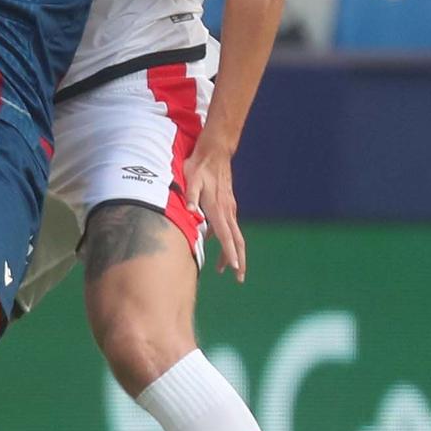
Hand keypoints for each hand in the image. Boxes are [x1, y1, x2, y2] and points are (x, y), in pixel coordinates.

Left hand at [181, 134, 245, 281]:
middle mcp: (227, 210)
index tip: (235, 268)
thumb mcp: (190, 179)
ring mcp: (229, 207)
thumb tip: (190, 212)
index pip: (226, 235)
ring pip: (235, 235)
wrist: (215, 151)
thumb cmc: (200, 165)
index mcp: (218, 208)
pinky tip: (211, 242)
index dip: (230, 253)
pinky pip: (228, 226)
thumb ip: (190, 196)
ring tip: (224, 269)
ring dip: (232, 253)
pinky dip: (225, 239)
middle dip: (239, 261)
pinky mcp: (227, 204)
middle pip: (237, 240)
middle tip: (239, 279)